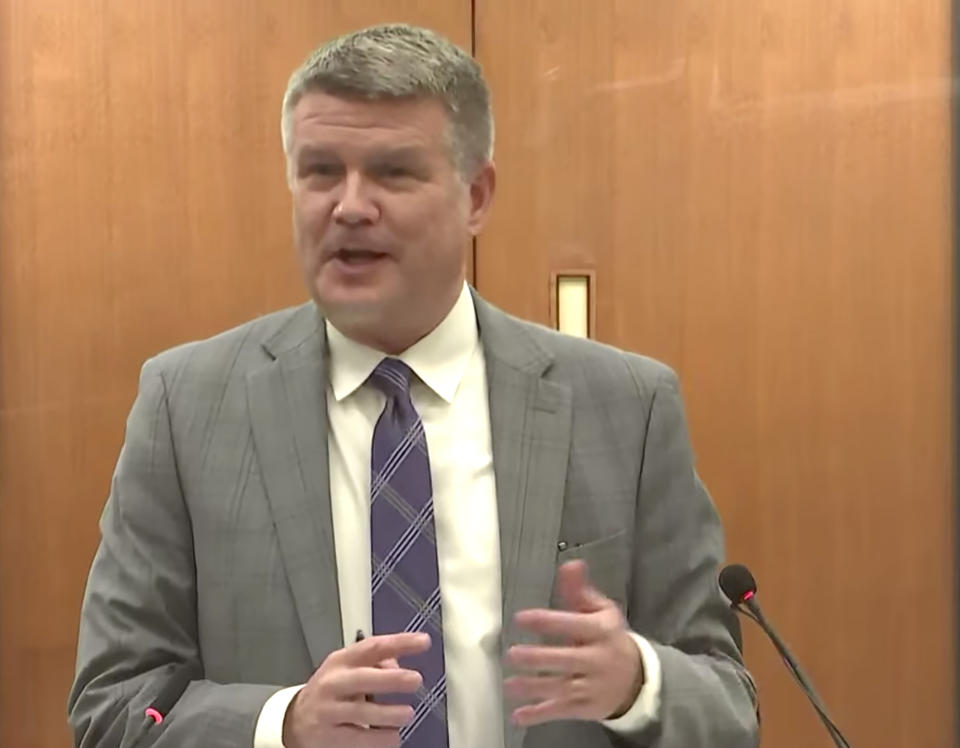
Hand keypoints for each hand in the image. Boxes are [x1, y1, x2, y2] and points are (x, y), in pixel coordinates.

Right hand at [282, 632, 430, 747]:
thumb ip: (375, 662)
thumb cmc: (331, 690)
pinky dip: (380, 739)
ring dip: (390, 714)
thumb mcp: (347, 668)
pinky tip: (393, 736)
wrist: (294, 720)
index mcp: (341, 661)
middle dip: (392, 679)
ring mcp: (329, 710)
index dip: (399, 642)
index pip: (372, 647)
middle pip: (364, 678)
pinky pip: (359, 739)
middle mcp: (334, 683)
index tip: (423, 641)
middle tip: (415, 680)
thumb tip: (400, 664)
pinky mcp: (329, 736)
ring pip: (362, 712)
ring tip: (407, 714)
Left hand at [505, 560, 643, 725]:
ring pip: (560, 688)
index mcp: (601, 632)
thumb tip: (570, 565)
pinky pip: (560, 712)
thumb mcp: (602, 612)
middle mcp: (596, 660)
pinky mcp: (585, 708)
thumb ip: (580, 591)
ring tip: (510, 684)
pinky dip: (539, 715)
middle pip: (566, 660)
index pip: (573, 625)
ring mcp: (591, 687)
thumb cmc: (610, 639)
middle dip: (539, 658)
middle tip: (513, 654)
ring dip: (533, 688)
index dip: (548, 621)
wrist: (638, 680)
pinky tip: (519, 715)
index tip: (522, 617)